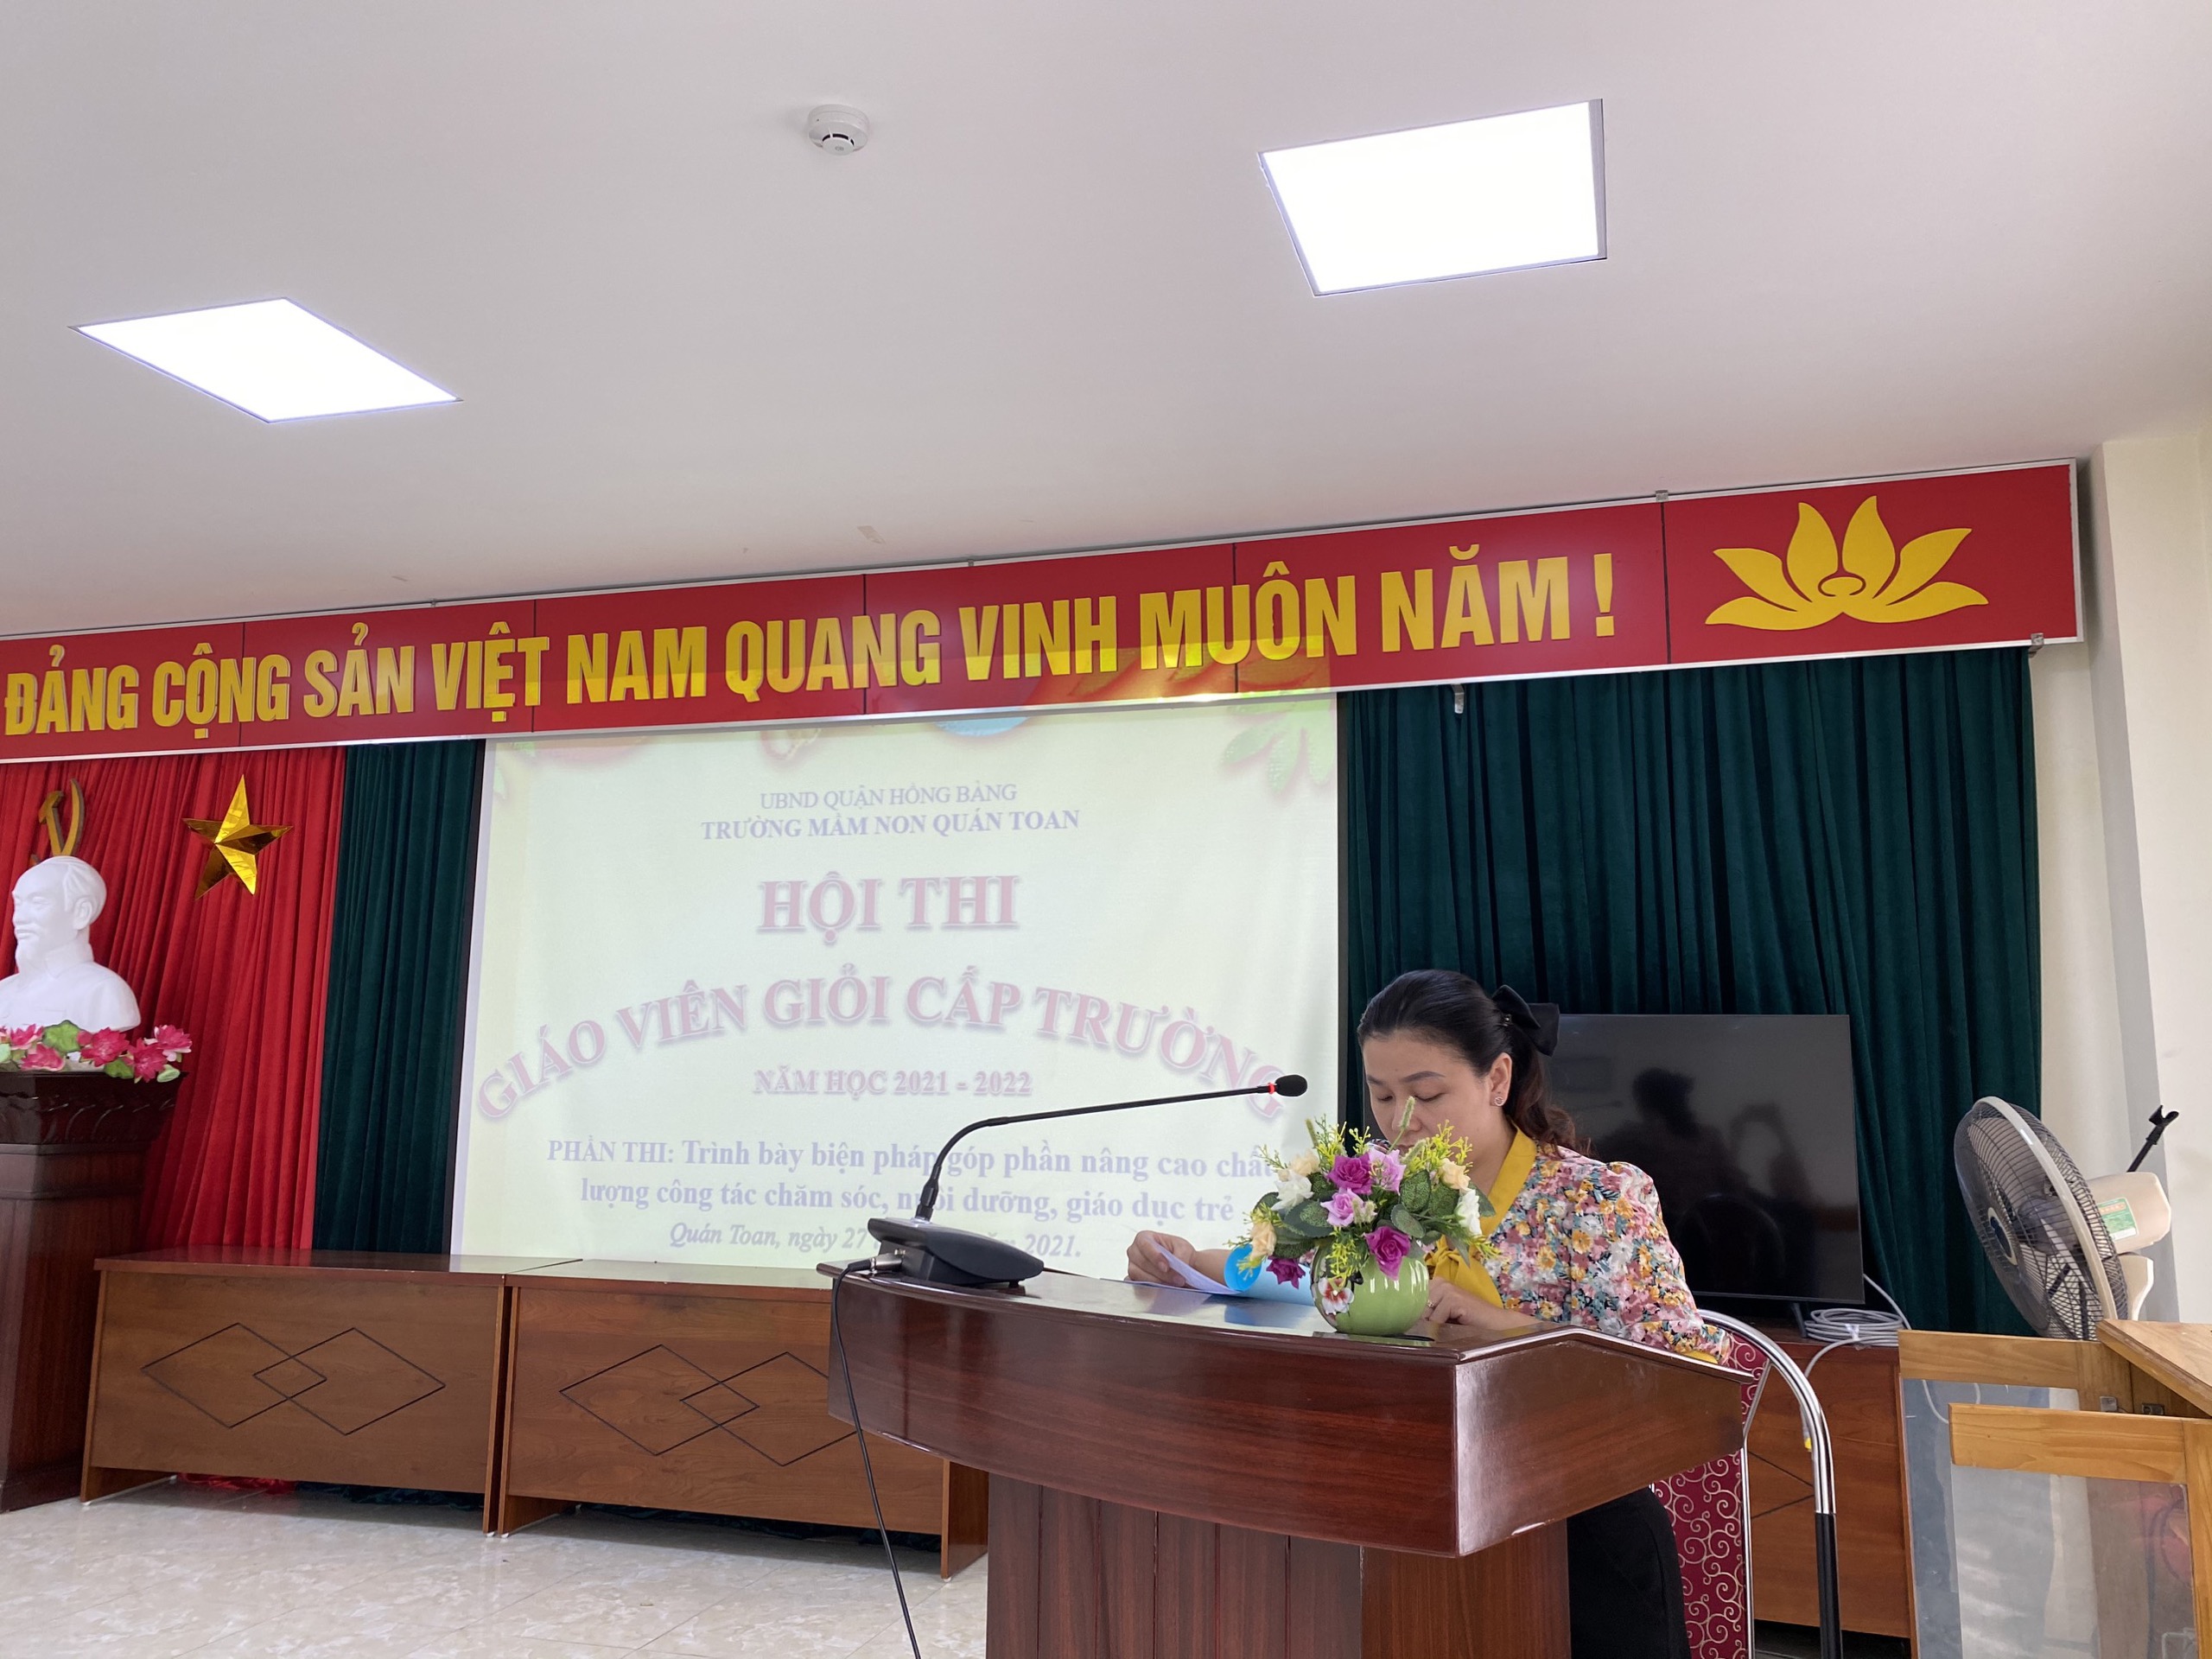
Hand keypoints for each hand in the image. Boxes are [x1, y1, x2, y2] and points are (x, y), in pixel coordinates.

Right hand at [1127, 1230, 1197, 1283]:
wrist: (1182, 1266)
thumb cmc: (1178, 1253)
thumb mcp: (1184, 1249)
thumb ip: (1182, 1255)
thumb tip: (1179, 1265)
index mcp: (1145, 1238)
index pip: (1144, 1244)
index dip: (1154, 1256)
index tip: (1166, 1267)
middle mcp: (1135, 1251)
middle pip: (1142, 1262)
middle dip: (1161, 1273)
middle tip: (1178, 1279)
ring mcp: (1133, 1266)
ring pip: (1140, 1276)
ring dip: (1158, 1282)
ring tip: (1174, 1284)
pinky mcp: (1134, 1280)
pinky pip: (1137, 1286)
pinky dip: (1151, 1288)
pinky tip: (1163, 1288)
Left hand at [1420, 1279, 1535, 1336]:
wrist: (1496, 1324)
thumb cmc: (1470, 1322)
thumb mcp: (1444, 1315)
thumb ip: (1427, 1312)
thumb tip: (1405, 1321)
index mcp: (1435, 1283)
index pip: (1411, 1298)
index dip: (1410, 1313)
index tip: (1411, 1323)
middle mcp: (1439, 1282)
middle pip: (1416, 1308)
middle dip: (1422, 1322)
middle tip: (1440, 1328)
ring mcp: (1446, 1289)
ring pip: (1424, 1315)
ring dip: (1433, 1326)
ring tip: (1450, 1327)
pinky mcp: (1453, 1299)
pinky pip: (1435, 1320)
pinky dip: (1441, 1329)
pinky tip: (1456, 1327)